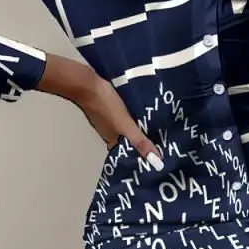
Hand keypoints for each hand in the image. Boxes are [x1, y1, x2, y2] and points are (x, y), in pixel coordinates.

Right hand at [36, 53, 163, 170]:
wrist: (87, 84)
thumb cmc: (105, 106)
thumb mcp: (126, 125)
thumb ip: (140, 141)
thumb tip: (157, 163)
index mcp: (112, 141)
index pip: (128, 155)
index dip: (141, 158)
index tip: (157, 161)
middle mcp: (109, 134)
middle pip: (127, 142)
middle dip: (141, 144)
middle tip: (162, 144)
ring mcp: (106, 121)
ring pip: (125, 130)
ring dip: (137, 131)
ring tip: (155, 130)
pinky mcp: (107, 108)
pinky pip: (123, 118)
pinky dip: (131, 119)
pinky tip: (140, 115)